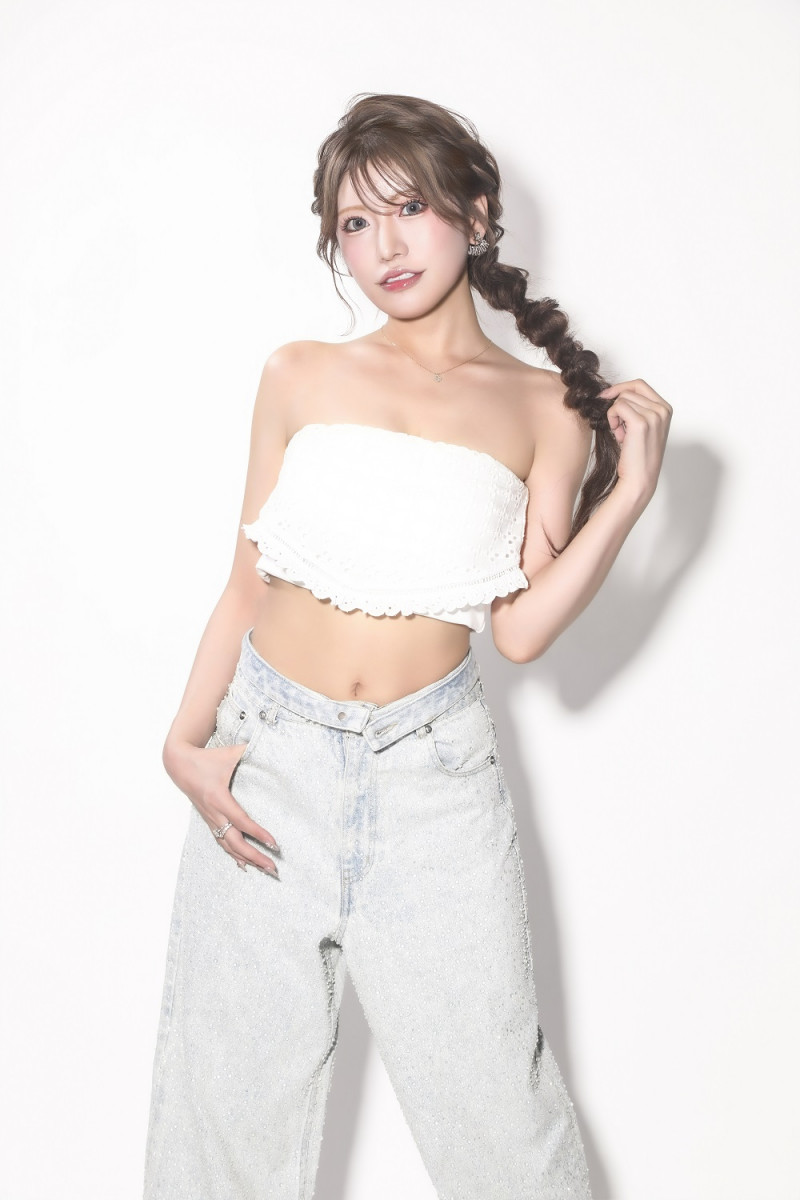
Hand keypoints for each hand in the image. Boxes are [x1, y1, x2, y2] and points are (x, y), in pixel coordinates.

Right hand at [163, 740, 280, 877]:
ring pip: (228, 846)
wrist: (179, 763)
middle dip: (255, 856)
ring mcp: (210, 818)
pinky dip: (233, 854)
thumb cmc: (207, 758)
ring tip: (265, 869)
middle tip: (274, 868)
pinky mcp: (208, 820)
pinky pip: (221, 842)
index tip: (274, 844)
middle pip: (236, 842)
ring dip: (246, 859)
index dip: (258, 834)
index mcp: (219, 797)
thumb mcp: (229, 753)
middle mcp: (214, 812)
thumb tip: (271, 746)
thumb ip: (250, 751)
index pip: (242, 821)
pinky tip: (244, 864)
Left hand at [599, 378, 672, 509]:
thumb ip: (637, 409)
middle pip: (629, 390)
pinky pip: (617, 406)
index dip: (621, 388)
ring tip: (621, 434)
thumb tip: (616, 393)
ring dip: (615, 415)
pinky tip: (618, 433)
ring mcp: (653, 415)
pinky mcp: (640, 422)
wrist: (640, 479)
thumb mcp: (642, 427)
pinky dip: (612, 418)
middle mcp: (662, 410)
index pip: (639, 385)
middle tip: (618, 426)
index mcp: (665, 409)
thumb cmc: (638, 457)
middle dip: (618, 406)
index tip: (607, 396)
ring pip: (622, 399)